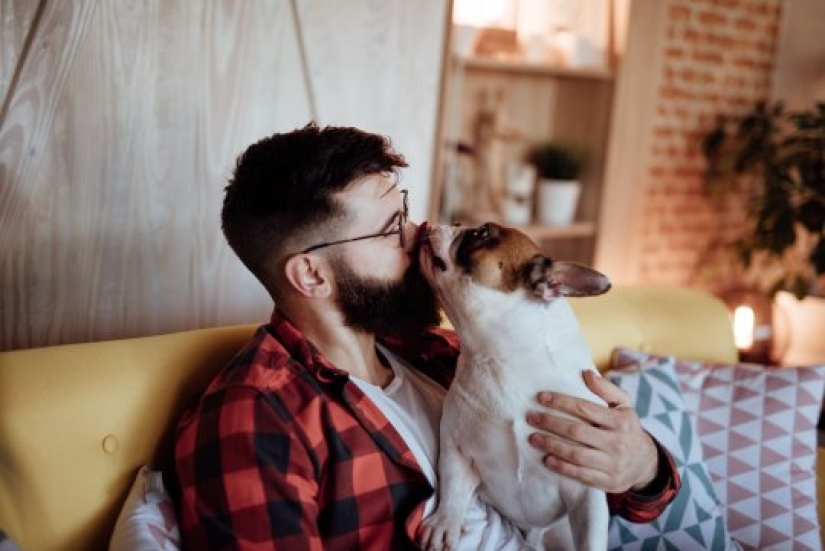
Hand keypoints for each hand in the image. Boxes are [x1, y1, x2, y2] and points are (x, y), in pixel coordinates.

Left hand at [526, 370, 657, 493]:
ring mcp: (613, 464)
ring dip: (551, 445)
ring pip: (576, 454)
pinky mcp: (608, 482)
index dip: (561, 402)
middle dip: (550, 423)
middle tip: (531, 417)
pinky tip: (547, 459)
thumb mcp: (624, 405)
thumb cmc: (626, 428)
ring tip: (533, 438)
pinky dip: (562, 467)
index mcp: (620, 421)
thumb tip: (586, 373)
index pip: (584, 408)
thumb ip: (606, 388)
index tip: (541, 397)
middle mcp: (617, 443)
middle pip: (576, 431)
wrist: (645, 463)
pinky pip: (581, 475)